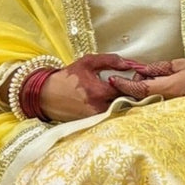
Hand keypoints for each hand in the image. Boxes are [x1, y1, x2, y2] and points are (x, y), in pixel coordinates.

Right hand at [37, 53, 153, 121]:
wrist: (46, 96)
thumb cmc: (67, 77)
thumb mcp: (87, 62)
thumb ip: (109, 60)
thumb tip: (128, 63)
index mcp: (99, 91)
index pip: (127, 89)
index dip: (135, 83)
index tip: (139, 78)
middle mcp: (99, 108)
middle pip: (126, 103)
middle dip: (132, 94)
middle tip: (135, 86)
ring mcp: (96, 118)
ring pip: (118, 110)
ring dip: (124, 102)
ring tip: (126, 94)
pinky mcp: (92, 124)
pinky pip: (109, 116)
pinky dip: (114, 109)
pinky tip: (113, 102)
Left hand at [108, 58, 184, 103]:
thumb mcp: (180, 64)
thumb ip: (159, 68)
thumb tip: (141, 70)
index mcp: (169, 88)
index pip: (140, 88)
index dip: (124, 85)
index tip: (111, 80)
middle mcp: (168, 101)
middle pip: (140, 98)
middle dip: (128, 89)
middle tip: (123, 79)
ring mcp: (171, 108)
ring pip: (147, 103)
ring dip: (137, 94)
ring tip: (134, 84)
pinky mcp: (175, 110)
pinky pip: (156, 105)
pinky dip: (147, 99)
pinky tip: (145, 93)